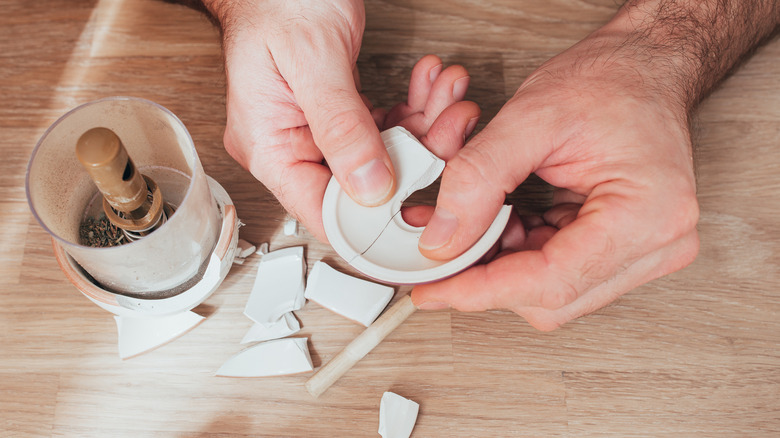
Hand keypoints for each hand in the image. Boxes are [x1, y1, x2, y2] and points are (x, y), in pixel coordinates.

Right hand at [203, 1, 476, 240]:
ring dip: (425, 128)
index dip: (374, 223)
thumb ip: (341, 128)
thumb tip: (370, 187)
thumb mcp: (312, 60)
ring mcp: (317, 131)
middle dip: (418, 158)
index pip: (322, 212)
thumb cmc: (279, 0)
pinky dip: (414, 109)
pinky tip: (433, 86)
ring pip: (383, 156)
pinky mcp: (340, 115)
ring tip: (451, 97)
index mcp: (268, 146)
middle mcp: (291, 145)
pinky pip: (384, 128)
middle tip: (453, 127)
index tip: (423, 215)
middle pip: (363, 186)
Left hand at [410, 26, 700, 329]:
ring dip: (500, 264)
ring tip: (468, 225)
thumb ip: (477, 178)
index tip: (432, 289)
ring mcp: (646, 251)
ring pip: (551, 290)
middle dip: (485, 277)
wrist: (644, 67)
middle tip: (437, 253)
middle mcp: (657, 244)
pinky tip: (500, 223)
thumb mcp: (531, 117)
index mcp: (648, 214)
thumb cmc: (611, 80)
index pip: (552, 281)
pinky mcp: (627, 248)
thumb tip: (441, 240)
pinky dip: (519, 253)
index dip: (482, 290)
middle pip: (552, 297)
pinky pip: (560, 272)